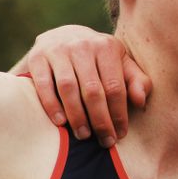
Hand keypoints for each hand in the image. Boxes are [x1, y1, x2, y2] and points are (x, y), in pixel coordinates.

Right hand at [21, 26, 151, 145]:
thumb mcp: (121, 64)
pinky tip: (60, 122)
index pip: (115, 87)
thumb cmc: (97, 59)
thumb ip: (136, 81)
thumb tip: (140, 101)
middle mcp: (82, 45)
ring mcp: (58, 50)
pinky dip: (52, 105)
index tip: (120, 134)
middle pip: (93, 90)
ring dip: (77, 116)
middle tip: (104, 141)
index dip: (119, 114)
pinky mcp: (37, 57)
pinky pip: (44, 85)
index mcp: (106, 46)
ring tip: (83, 135)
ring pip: (68, 88)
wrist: (62, 36)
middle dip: (100, 120)